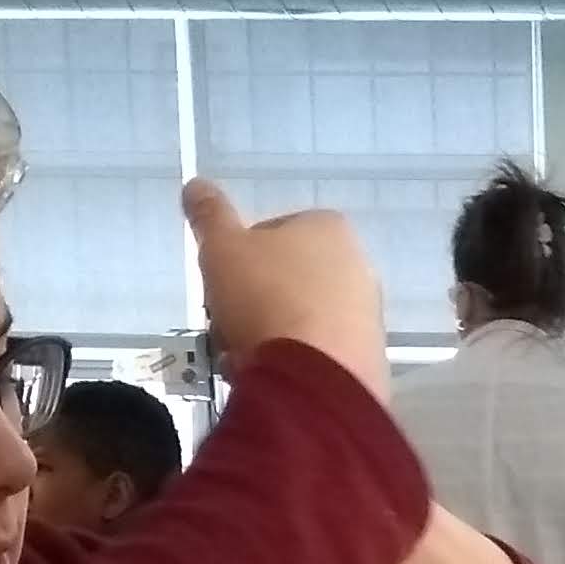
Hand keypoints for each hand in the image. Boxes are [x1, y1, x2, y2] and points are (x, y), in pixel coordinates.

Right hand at [182, 179, 386, 392]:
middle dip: (255, 300)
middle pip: (289, 279)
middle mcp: (358, 264)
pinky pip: (319, 354)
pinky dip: (294, 363)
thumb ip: (209, 216)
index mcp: (328, 227)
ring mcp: (368, 314)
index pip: (272, 232)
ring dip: (271, 335)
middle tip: (230, 322)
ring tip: (247, 357)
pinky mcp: (368, 358)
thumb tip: (196, 185)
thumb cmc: (265, 298)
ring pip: (303, 318)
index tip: (222, 283)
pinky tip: (273, 376)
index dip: (240, 258)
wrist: (314, 377)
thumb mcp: (222, 248)